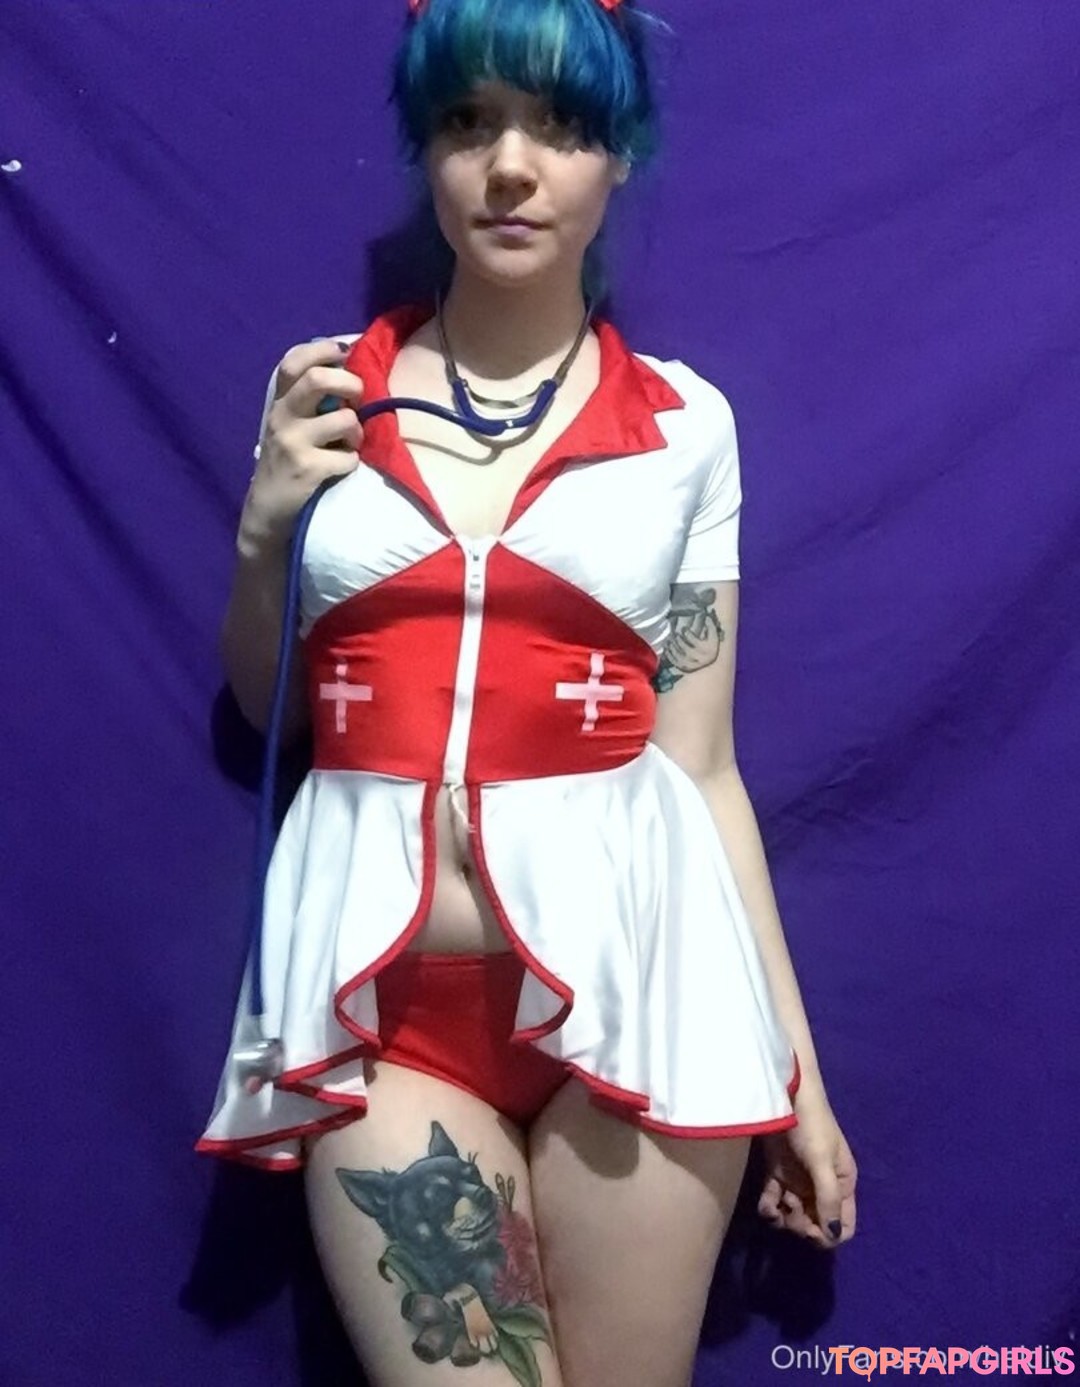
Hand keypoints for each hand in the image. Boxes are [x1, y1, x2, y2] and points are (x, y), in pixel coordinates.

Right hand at [239, 338, 364, 554]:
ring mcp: (293, 443)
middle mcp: (282, 417)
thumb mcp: (289, 426)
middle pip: (318, 379)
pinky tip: (340, 468)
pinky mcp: (306, 469)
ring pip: (343, 419)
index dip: (321, 349)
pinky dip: (351, 462)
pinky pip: (347, 457)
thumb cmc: (287, 464)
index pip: (293, 361)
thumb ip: (308, 401)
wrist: (267, 512)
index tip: (344, 353)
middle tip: (358, 398)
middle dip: (350, 384)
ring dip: (356, 432)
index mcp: (279, 403)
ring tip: (350, 444)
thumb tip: (346, 370)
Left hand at [757, 1083, 857, 1247]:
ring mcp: (799, 1182)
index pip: (844, 1225)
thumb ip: (828, 1198)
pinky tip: (766, 1204)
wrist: (785, 1095)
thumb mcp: (822, 1161)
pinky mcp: (778, 1174)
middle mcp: (823, 1187)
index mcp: (843, 1184)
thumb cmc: (811, 1126)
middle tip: (792, 1210)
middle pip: (817, 1224)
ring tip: (778, 1202)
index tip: (812, 1232)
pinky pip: (775, 1203)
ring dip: (785, 1218)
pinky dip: (770, 1208)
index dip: (829, 1235)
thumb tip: (832, 1235)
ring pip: (794, 1216)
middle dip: (803, 1225)